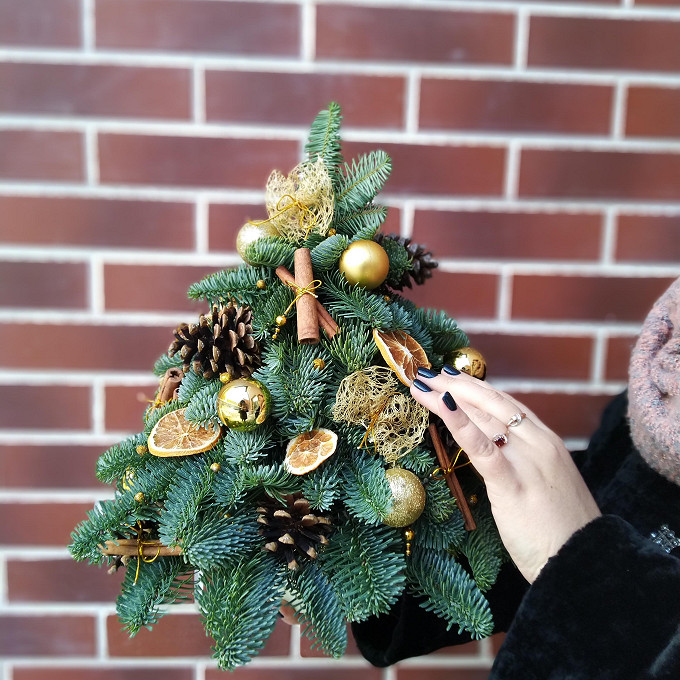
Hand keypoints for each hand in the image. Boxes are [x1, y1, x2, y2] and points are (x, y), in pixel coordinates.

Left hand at [411, 369, 600, 583]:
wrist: (585, 565)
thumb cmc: (563, 532)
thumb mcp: (546, 487)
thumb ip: (526, 465)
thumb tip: (497, 453)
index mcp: (548, 443)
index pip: (508, 404)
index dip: (478, 388)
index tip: (453, 377)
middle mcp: (539, 444)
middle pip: (493, 403)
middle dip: (458, 385)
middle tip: (429, 373)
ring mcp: (528, 461)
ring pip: (484, 417)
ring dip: (448, 397)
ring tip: (422, 384)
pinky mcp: (513, 484)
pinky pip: (482, 448)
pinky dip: (459, 423)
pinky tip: (441, 404)